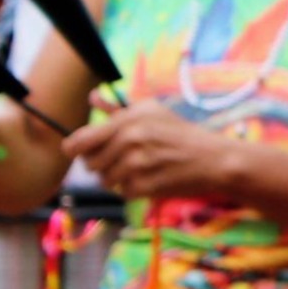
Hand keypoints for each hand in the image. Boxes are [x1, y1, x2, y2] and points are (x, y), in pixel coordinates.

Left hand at [60, 101, 236, 202]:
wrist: (214, 159)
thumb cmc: (180, 133)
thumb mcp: (152, 112)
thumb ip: (117, 109)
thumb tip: (92, 97)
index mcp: (128, 120)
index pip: (79, 142)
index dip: (73, 150)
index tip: (78, 152)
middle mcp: (130, 140)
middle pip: (89, 164)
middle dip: (100, 164)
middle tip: (119, 160)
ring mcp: (137, 164)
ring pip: (104, 180)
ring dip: (116, 178)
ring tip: (137, 169)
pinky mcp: (144, 186)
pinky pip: (122, 192)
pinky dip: (131, 189)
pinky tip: (148, 179)